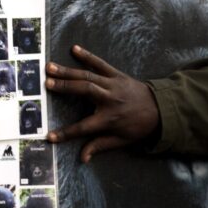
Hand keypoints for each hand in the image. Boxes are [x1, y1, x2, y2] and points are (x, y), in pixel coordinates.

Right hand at [45, 45, 159, 162]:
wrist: (161, 109)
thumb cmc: (138, 126)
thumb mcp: (122, 141)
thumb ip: (100, 146)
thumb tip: (83, 158)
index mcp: (110, 118)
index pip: (84, 128)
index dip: (66, 133)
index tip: (50, 136)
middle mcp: (110, 99)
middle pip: (84, 91)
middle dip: (64, 87)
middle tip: (46, 83)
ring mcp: (113, 84)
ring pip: (88, 76)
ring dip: (68, 71)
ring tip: (50, 67)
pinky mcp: (117, 74)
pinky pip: (100, 63)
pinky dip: (87, 56)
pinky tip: (74, 49)